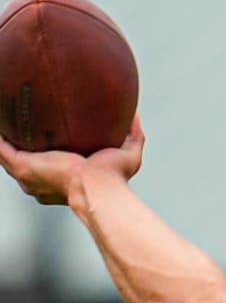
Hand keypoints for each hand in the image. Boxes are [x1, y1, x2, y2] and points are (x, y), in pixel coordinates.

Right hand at [0, 114, 144, 204]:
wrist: (98, 187)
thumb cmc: (114, 178)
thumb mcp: (126, 154)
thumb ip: (131, 134)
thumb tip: (136, 115)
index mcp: (60, 179)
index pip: (46, 163)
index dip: (41, 150)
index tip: (42, 135)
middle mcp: (40, 180)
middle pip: (21, 158)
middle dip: (17, 142)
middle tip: (14, 122)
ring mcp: (28, 175)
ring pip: (6, 152)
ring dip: (3, 136)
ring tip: (2, 117)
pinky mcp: (21, 166)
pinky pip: (0, 147)